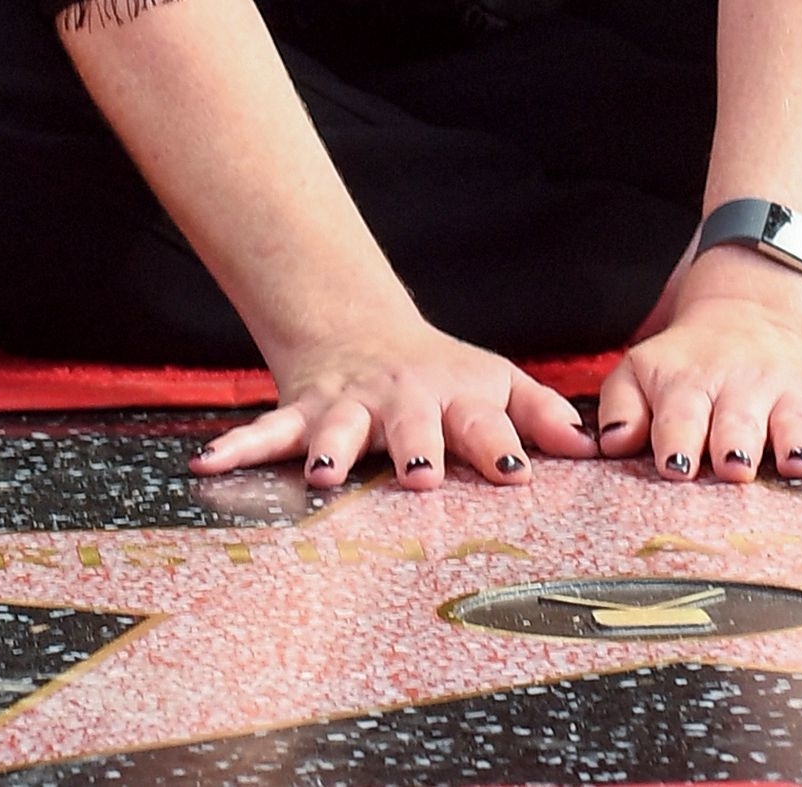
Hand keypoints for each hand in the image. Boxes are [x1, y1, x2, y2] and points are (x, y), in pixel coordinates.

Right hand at [188, 316, 599, 490]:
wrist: (363, 327)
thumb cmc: (441, 373)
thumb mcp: (496, 382)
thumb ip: (542, 413)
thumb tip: (594, 446)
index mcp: (455, 396)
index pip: (486, 422)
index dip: (503, 445)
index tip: (517, 472)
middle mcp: (402, 401)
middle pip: (410, 424)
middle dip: (415, 447)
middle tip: (420, 474)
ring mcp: (348, 407)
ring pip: (337, 428)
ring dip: (331, 449)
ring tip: (319, 475)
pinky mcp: (302, 411)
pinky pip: (266, 431)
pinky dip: (237, 449)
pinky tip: (207, 466)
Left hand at [595, 286, 801, 482]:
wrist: (748, 304)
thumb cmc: (686, 359)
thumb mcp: (641, 368)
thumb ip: (621, 407)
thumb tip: (611, 445)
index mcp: (691, 383)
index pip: (681, 414)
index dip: (677, 439)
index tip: (675, 466)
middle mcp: (741, 387)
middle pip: (739, 421)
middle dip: (735, 444)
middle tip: (733, 466)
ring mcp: (787, 392)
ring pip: (796, 419)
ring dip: (796, 439)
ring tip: (796, 461)